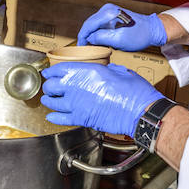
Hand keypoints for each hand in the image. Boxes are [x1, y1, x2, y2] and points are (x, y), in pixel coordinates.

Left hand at [41, 62, 164, 135]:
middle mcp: (78, 87)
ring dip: (49, 100)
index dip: (51, 71)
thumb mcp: (119, 71)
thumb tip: (102, 69)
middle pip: (52, 86)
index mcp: (88, 71)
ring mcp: (78, 104)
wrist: (140, 112)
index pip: (60, 69)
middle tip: (50, 87)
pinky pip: (60, 118)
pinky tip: (51, 116)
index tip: (48, 72)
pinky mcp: (81, 119)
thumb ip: (105, 69)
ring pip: (52, 102)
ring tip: (49, 100)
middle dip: (49, 86)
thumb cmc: (135, 91)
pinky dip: (53, 117)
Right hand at [77, 4, 166, 51]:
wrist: (152, 30)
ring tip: (93, 48)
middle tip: (85, 50)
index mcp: (108, 13)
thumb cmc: (139, 35)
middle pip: (89, 24)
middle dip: (86, 37)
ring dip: (92, 36)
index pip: (88, 25)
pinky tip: (100, 42)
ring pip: (93, 25)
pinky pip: (99, 25)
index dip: (82, 38)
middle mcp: (106, 9)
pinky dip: (98, 34)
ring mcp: (108, 11)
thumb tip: (89, 39)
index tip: (80, 48)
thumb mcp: (119, 40)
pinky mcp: (111, 15)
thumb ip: (101, 38)